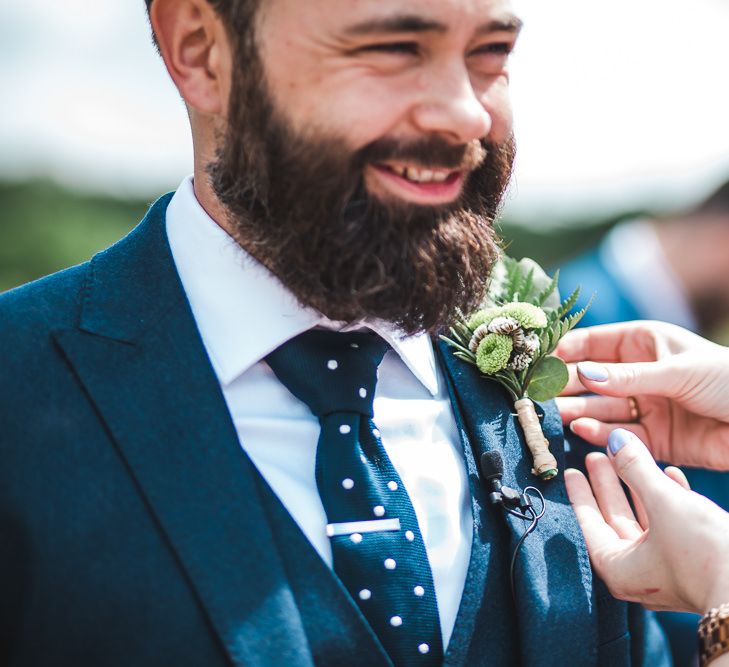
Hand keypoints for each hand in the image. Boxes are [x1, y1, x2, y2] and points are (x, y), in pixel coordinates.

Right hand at [555, 320, 728, 469]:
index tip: (542, 361)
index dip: (568, 351)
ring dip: (579, 411)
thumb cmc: (728, 380)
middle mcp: (639, 375)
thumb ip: (630, 376)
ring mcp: (645, 407)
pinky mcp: (654, 439)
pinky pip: (620, 436)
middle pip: (593, 380)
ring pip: (602, 409)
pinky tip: (583, 430)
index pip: (595, 343)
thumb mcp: (678, 370)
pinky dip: (601, 434)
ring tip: (557, 416)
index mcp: (644, 344)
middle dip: (568, 386)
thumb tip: (584, 374)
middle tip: (540, 394)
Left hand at [565, 429, 728, 614]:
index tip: (571, 472)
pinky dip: (670, 499)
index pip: (589, 525)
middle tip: (595, 457)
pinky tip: (672, 473)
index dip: (580, 495)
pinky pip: (674, 526)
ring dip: (639, 488)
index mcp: (620, 569)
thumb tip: (616, 440)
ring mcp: (669, 570)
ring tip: (629, 457)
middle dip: (607, 486)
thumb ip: (637, 469)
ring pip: (645, 521)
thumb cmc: (705, 553)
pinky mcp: (696, 563)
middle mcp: (640, 574)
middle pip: (614, 521)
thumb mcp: (664, 503)